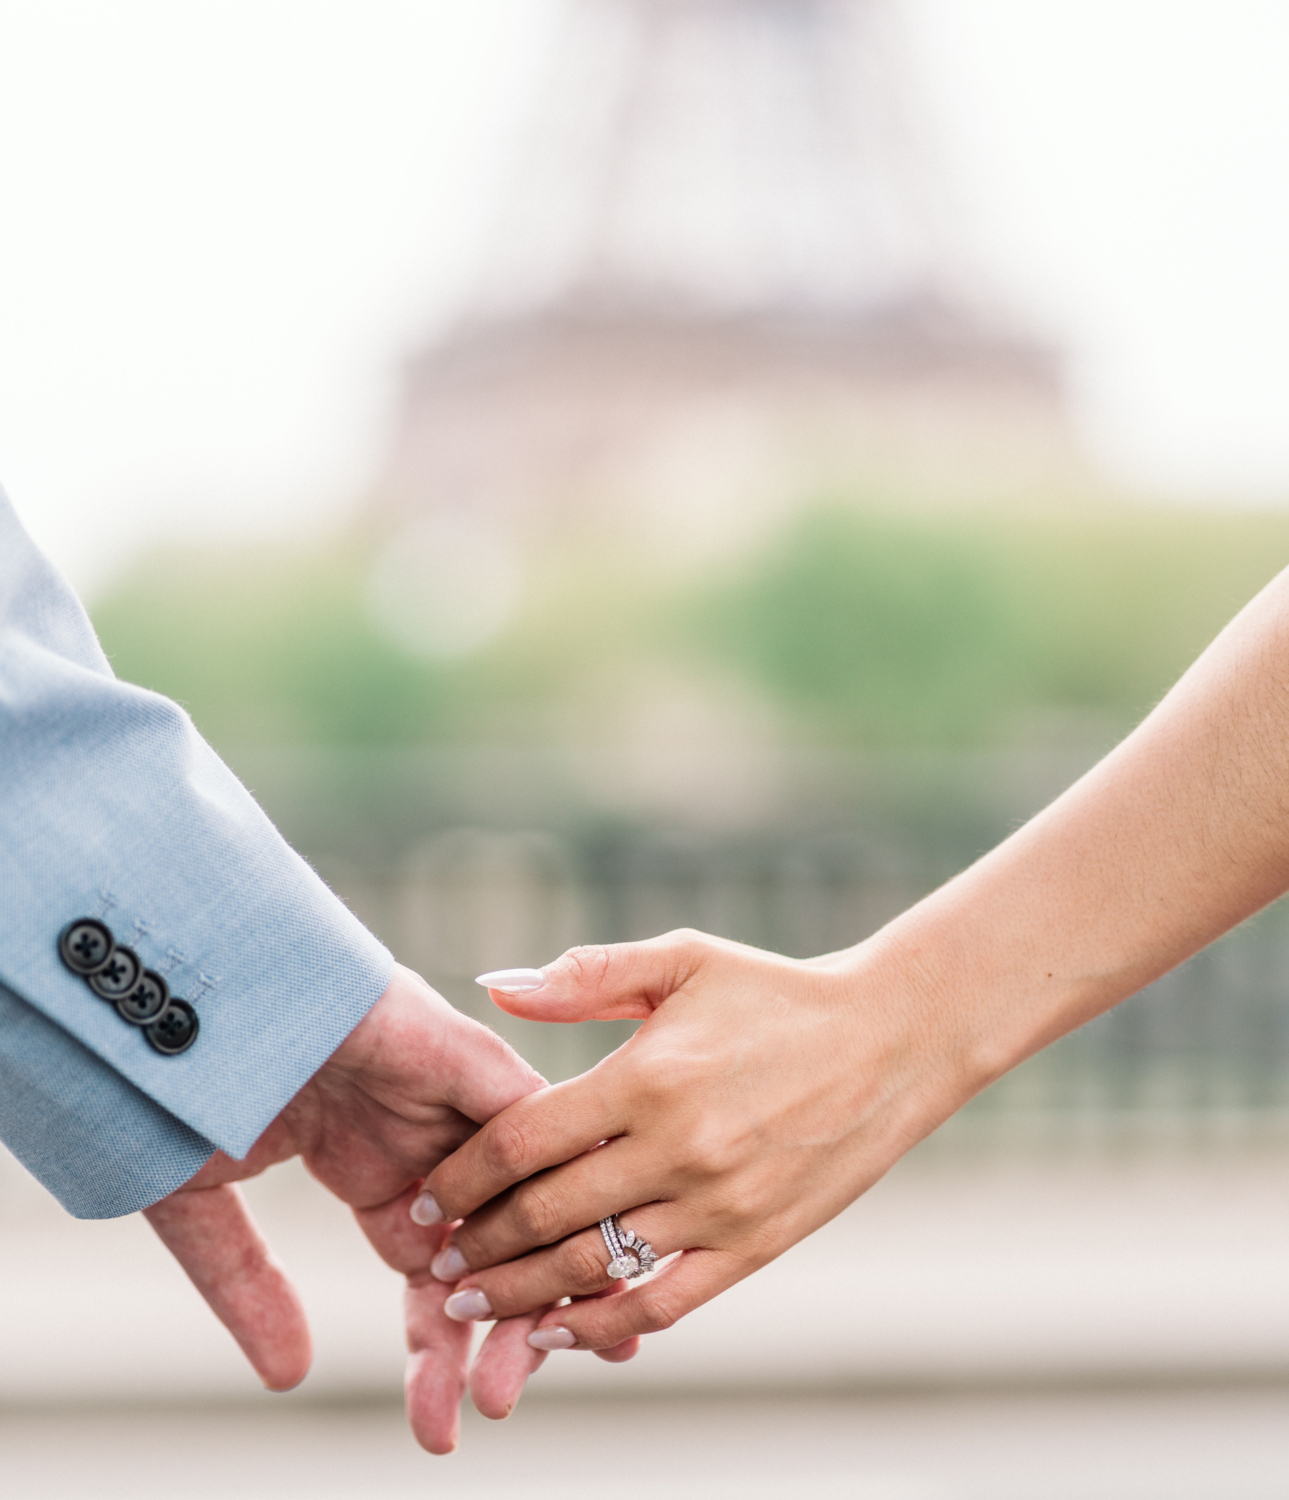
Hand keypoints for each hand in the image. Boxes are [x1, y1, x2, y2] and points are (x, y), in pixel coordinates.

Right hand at [141, 964, 550, 1451]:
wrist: (176, 993)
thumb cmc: (178, 1078)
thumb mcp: (205, 1204)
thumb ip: (249, 1283)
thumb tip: (291, 1375)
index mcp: (372, 1166)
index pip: (429, 1269)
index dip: (440, 1343)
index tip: (451, 1422)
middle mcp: (425, 1136)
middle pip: (487, 1249)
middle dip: (491, 1333)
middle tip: (492, 1409)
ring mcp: (447, 1096)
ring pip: (518, 1198)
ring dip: (532, 1278)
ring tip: (533, 1364)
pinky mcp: (464, 1055)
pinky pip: (527, 1125)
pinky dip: (548, 1191)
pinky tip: (563, 1267)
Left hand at [420, 930, 980, 1352]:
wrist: (892, 1038)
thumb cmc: (775, 992)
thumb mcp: (683, 961)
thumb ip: (585, 975)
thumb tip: (492, 986)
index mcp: (649, 1075)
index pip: (524, 1140)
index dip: (462, 1175)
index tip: (425, 1195)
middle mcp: (679, 1148)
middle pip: (546, 1213)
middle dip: (476, 1243)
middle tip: (434, 1259)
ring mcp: (720, 1205)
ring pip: (594, 1267)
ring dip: (520, 1293)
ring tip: (468, 1304)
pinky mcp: (758, 1244)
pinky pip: (666, 1303)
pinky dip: (604, 1327)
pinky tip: (558, 1333)